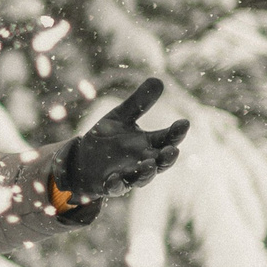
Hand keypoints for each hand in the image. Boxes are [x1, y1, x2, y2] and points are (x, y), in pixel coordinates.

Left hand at [65, 78, 188, 202]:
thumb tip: (158, 79)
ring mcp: (127, 174)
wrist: (82, 160)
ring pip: (142, 177)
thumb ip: (139, 103)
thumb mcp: (120, 117)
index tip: (184, 122)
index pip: (168, 138)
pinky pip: (115, 187)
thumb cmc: (107, 139)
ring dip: (147, 172)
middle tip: (173, 150)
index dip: (177, 132)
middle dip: (168, 157)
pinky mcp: (110, 185)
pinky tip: (115, 178)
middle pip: (161, 161)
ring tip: (150, 164)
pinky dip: (116, 184)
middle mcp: (143, 160)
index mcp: (149, 143)